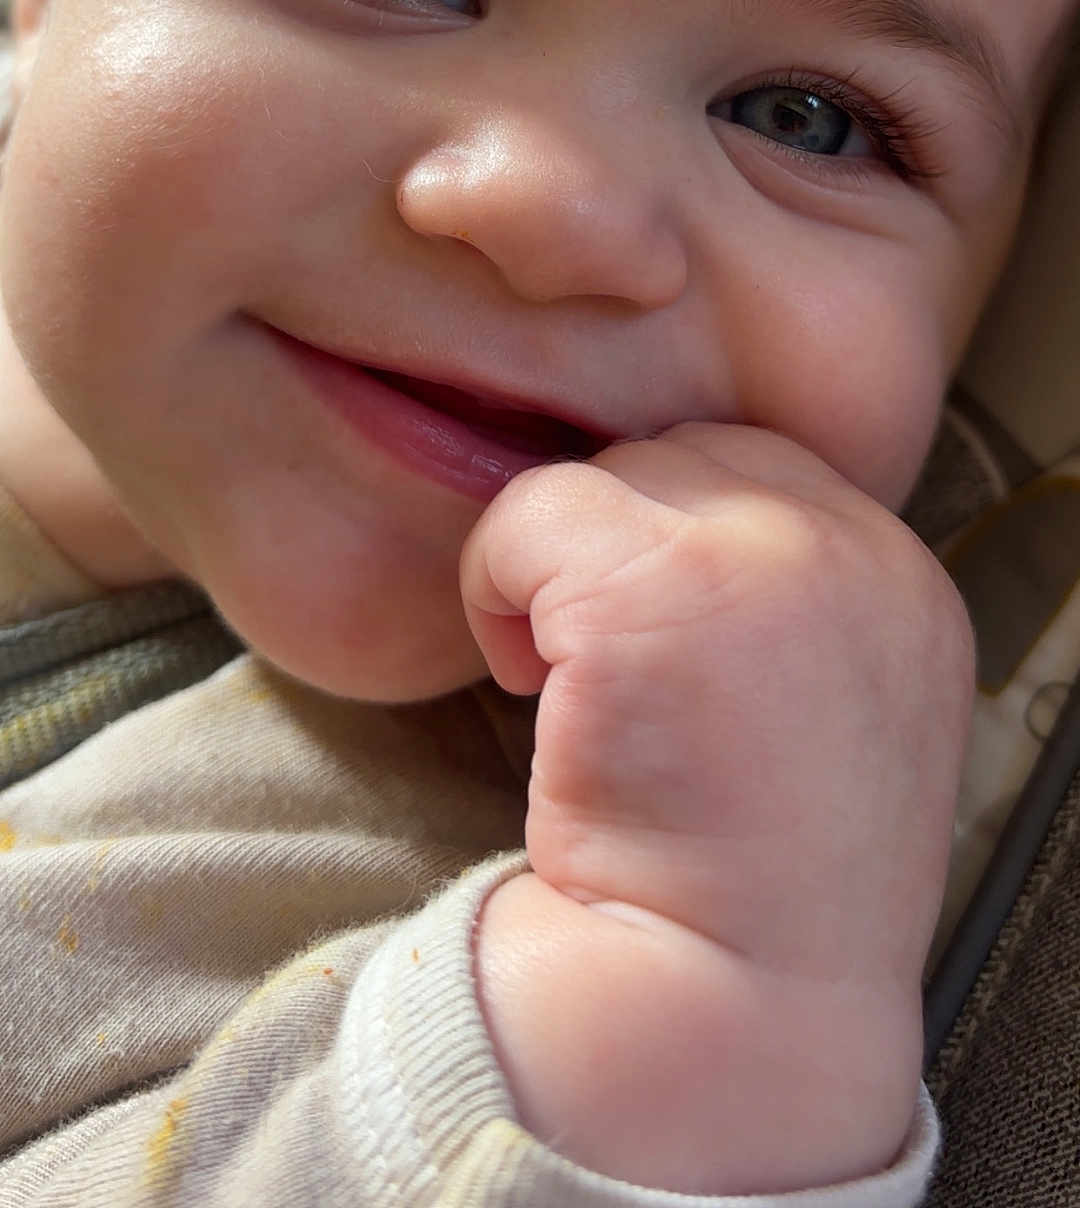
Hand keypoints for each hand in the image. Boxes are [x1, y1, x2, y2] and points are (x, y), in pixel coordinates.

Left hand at [461, 425, 973, 1188]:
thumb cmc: (757, 883)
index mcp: (904, 583)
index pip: (766, 470)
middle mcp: (856, 551)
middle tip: (608, 678)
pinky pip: (528, 513)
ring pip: (603, 477)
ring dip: (559, 571)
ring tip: (575, 691)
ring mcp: (765, 559)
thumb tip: (662, 517)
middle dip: (621, 549)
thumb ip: (787, 596)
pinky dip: (497, 588)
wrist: (735, 1014)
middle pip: (685, 456)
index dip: (679, 540)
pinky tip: (531, 690)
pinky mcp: (658, 586)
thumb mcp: (834, 706)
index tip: (647, 650)